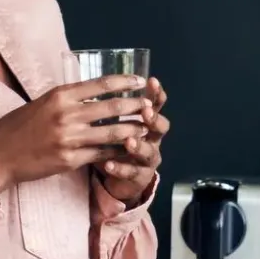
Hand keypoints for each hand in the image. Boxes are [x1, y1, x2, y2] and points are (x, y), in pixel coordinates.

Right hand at [0, 75, 150, 199]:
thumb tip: (94, 93)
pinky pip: (101, 154)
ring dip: (132, 130)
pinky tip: (128, 150)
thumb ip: (68, 99)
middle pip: (111, 108)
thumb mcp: (42, 103)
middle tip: (150, 106)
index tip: (140, 82)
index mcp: (60, 96)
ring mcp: (69, 138)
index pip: (100, 85)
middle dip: (134, 106)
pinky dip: (117, 151)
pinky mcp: (70, 159)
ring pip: (111, 133)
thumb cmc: (18, 127)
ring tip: (145, 128)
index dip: (124, 83)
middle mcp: (66, 114)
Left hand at [97, 78, 167, 205]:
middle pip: (161, 127)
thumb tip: (98, 85)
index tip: (151, 81)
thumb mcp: (115, 123)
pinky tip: (107, 164)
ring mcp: (149, 160)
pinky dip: (120, 168)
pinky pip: (132, 173)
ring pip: (149, 152)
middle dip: (154, 119)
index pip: (156, 104)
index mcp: (148, 122)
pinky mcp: (140, 178)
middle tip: (145, 112)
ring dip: (139, 146)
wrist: (121, 177)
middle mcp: (153, 139)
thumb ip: (112, 108)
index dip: (156, 94)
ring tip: (128, 141)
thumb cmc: (117, 143)